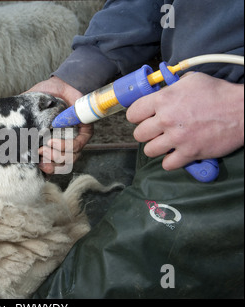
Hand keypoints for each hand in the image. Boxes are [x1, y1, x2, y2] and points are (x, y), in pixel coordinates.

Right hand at [26, 76, 93, 173]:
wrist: (62, 84)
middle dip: (49, 166)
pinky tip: (53, 141)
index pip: (49, 162)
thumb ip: (18, 118)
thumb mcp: (27, 109)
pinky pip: (78, 145)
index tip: (34, 168)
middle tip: (39, 159)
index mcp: (50, 142)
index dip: (43, 169)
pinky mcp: (85, 131)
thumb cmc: (45, 96)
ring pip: (70, 158)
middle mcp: (63, 144)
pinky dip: (66, 146)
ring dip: (55, 156)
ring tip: (43, 149)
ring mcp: (75, 139)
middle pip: (60, 165)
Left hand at [126, 72, 243, 170]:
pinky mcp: (189, 153)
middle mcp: (166, 119)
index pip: (133, 113)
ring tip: (167, 142)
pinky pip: (167, 164)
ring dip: (157, 147)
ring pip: (149, 151)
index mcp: (163, 100)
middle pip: (138, 134)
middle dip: (146, 133)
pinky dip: (171, 161)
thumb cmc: (218, 93)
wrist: (242, 111)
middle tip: (157, 131)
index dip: (137, 116)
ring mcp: (177, 138)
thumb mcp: (191, 81)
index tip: (143, 118)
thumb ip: (169, 88)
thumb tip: (157, 93)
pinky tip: (177, 153)